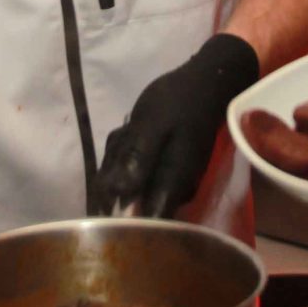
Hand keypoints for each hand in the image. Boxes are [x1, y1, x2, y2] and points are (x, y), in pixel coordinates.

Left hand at [94, 34, 259, 216]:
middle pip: (129, 201)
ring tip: (129, 130)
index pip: (144, 222)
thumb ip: (136, 160)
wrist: (206, 84)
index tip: (101, 194)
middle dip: (114, 172)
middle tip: (124, 138)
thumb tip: (117, 196)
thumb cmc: (179, 102)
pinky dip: (127, 152)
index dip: (117, 217)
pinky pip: (135, 171)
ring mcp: (169, 181)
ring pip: (128, 183)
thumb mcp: (152, 125)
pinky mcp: (164, 170)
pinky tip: (131, 131)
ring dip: (119, 158)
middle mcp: (174, 191)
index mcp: (172, 184)